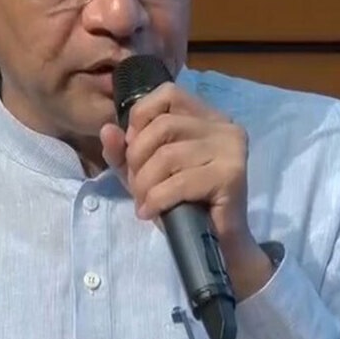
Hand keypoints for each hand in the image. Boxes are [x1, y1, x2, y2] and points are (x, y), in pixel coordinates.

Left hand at [100, 82, 274, 297]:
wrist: (217, 245)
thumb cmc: (183, 204)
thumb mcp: (146, 173)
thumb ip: (124, 151)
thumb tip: (107, 130)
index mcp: (207, 116)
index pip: (167, 93)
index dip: (140, 117)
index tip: (134, 150)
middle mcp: (224, 126)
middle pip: (163, 126)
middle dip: (138, 159)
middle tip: (138, 186)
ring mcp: (231, 149)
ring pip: (168, 156)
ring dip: (146, 184)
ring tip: (145, 202)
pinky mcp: (232, 175)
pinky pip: (180, 182)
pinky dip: (158, 199)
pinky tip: (151, 212)